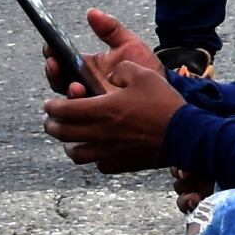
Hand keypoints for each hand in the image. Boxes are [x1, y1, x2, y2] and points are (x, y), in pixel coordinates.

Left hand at [42, 8, 186, 167]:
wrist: (185, 136)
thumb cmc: (164, 104)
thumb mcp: (143, 74)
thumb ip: (120, 69)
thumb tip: (110, 72)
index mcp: (102, 110)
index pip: (64, 110)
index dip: (52, 107)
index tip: (48, 104)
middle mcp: (100, 134)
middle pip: (63, 133)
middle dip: (52, 125)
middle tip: (51, 120)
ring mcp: (109, 152)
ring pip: (76, 153)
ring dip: (68, 144)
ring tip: (69, 138)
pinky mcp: (120, 165)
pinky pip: (98, 164)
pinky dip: (92, 157)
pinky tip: (96, 150)